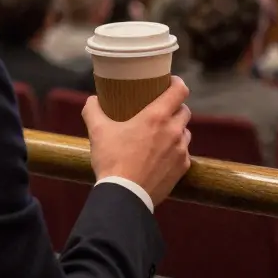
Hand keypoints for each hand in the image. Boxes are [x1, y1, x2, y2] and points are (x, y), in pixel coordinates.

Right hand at [83, 76, 191, 205]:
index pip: (180, 90)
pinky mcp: (182, 168)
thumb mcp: (98, 132)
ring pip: (185, 132)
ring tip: (161, 134)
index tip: (171, 82)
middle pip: (184, 111)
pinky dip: (175, 151)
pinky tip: (162, 155)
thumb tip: (92, 100)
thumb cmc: (112, 161)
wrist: (124, 196)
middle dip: (175, 108)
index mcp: (157, 116)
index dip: (177, 83)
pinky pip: (184, 153)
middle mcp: (174, 131)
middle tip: (161, 110)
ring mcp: (181, 150)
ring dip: (176, 130)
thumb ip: (93, 111)